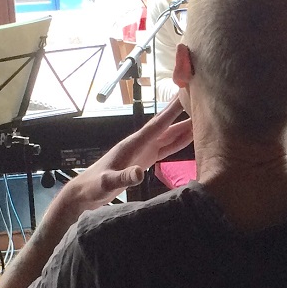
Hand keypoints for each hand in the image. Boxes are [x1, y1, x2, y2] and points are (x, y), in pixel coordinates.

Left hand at [56, 97, 193, 217]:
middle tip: (199, 100)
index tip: (184, 96)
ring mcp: (143, 151)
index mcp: (133, 144)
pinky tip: (189, 138)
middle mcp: (140, 143)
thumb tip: (139, 174)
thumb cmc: (93, 186)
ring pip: (168, 136)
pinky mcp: (145, 159)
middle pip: (165, 127)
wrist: (84, 192)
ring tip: (201, 117)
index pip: (156, 125)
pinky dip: (178, 142)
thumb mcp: (107, 183)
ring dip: (183, 127)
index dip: (171, 112)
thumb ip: (122, 178)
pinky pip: (166, 148)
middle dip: (182, 113)